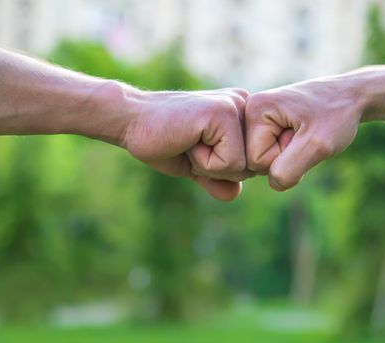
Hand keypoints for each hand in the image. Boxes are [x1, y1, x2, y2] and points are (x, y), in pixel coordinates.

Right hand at [123, 88, 252, 200]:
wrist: (131, 121)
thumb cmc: (163, 142)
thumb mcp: (196, 165)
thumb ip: (218, 180)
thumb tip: (234, 194)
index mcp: (243, 114)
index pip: (253, 164)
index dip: (223, 169)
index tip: (196, 148)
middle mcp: (245, 105)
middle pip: (252, 168)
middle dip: (218, 170)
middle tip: (190, 145)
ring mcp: (236, 106)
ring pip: (243, 167)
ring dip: (209, 166)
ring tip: (189, 142)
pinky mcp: (224, 113)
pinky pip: (230, 162)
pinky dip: (204, 162)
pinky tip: (187, 141)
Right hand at [245, 79, 362, 190]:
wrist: (352, 96)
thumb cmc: (338, 115)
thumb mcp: (317, 146)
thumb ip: (288, 170)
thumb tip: (273, 184)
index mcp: (255, 108)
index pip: (255, 160)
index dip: (284, 158)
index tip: (303, 135)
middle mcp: (248, 110)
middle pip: (254, 162)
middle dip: (284, 158)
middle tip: (304, 133)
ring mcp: (255, 118)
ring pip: (262, 161)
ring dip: (288, 156)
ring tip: (303, 132)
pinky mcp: (263, 124)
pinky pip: (268, 155)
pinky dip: (288, 153)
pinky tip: (299, 135)